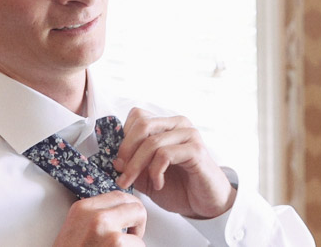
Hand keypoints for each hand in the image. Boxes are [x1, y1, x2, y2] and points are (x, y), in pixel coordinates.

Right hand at [53, 191, 145, 246]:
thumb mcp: (76, 229)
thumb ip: (95, 216)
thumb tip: (121, 210)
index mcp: (83, 208)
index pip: (119, 195)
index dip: (129, 209)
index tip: (128, 222)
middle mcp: (94, 215)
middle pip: (134, 206)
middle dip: (139, 222)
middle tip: (133, 237)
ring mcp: (106, 229)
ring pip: (139, 228)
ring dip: (135, 243)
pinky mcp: (117, 244)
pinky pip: (139, 246)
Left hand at [113, 108, 236, 218]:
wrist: (205, 204)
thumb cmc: (179, 187)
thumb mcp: (147, 176)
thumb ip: (132, 164)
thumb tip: (116, 159)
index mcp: (166, 125)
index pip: (137, 116)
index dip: (123, 139)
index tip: (118, 162)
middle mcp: (178, 124)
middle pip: (142, 124)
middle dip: (126, 151)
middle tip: (121, 174)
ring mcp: (189, 135)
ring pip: (152, 141)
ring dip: (136, 166)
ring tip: (134, 183)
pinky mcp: (196, 150)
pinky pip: (165, 155)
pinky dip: (155, 171)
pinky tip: (158, 184)